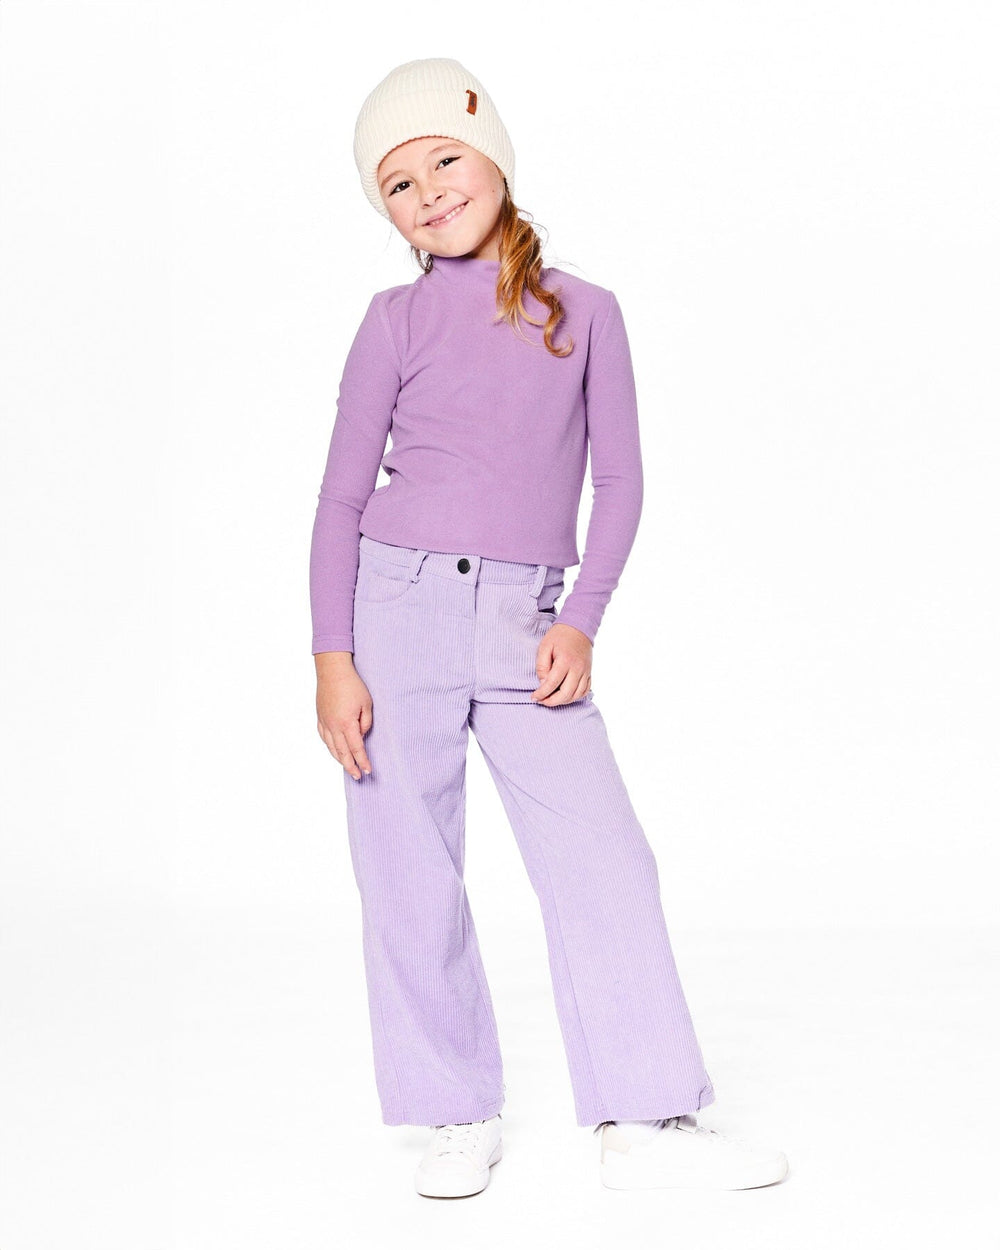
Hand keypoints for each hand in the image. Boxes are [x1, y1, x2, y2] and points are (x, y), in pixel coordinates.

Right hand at [315, 653, 372, 779]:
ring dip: (339, 759)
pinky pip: (324, 737)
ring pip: (331, 747)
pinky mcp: (320, 717)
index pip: (356, 748)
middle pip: (342, 752)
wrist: (332, 671)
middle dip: (350, 766)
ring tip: (347, 767)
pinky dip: (329, 747)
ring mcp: (325, 722)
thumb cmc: (352, 684)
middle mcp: (333, 726)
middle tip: (358, 776)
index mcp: (347, 723)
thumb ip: (366, 723)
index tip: (368, 770)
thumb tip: (361, 735)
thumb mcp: (367, 703)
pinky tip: (334, 750)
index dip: (362, 761)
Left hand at [531, 623, 592, 705]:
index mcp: (565, 661)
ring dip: (563, 701)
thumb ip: (542, 666)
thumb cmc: (559, 636)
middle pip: (566, 694)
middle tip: (542, 701)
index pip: (552, 684)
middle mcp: (578, 668)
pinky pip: (585, 691)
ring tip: (552, 699)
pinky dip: (576, 697)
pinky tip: (566, 695)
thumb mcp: (544, 646)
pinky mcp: (589, 672)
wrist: (579, 626)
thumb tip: (543, 683)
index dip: (542, 693)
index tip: (534, 697)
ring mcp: (586, 671)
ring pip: (576, 695)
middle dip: (552, 701)